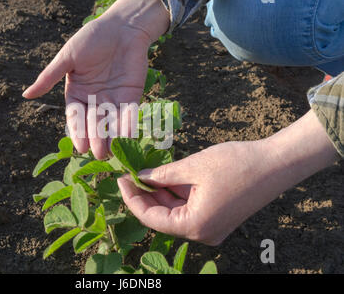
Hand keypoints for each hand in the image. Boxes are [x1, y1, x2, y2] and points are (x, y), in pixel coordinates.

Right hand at [23, 0, 169, 159]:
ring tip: (113, 151)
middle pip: (94, 123)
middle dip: (96, 138)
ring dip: (113, 137)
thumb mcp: (68, 57)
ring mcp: (114, 100)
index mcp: (77, 93)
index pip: (76, 117)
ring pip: (112, 122)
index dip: (78, 132)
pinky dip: (129, 125)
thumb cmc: (92, 38)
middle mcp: (95, 100)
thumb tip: (25, 95)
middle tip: (98, 153)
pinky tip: (129, 137)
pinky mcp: (132, 96)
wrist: (122, 27)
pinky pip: (130, 114)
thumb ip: (50, 77)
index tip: (81, 148)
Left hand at [118, 111, 338, 244]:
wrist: (277, 164)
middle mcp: (202, 233)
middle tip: (129, 175)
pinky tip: (165, 178)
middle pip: (162, 218)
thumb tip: (140, 177)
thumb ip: (163, 175)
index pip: (151, 218)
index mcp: (195, 225)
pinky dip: (176, 195)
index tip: (121, 179)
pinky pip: (189, 210)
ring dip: (160, 195)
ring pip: (175, 213)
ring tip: (144, 173)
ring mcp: (211, 228)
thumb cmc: (237, 164)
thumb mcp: (193, 167)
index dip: (132, 199)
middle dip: (145, 196)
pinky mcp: (218, 219)